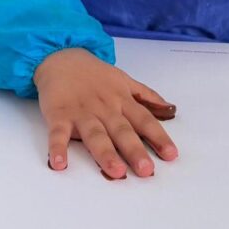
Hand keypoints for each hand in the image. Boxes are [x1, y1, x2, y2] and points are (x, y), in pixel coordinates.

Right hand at [33, 47, 177, 178]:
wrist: (62, 57)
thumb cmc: (95, 74)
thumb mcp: (124, 79)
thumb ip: (146, 96)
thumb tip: (171, 108)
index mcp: (121, 100)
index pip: (144, 120)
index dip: (158, 137)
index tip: (171, 155)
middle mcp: (104, 107)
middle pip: (122, 130)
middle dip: (134, 150)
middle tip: (146, 170)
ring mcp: (82, 112)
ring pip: (95, 134)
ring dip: (105, 153)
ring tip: (115, 171)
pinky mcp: (59, 114)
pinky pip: (58, 133)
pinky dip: (58, 148)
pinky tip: (59, 163)